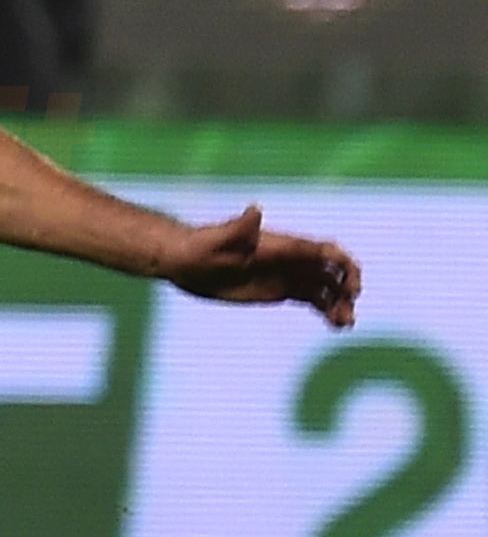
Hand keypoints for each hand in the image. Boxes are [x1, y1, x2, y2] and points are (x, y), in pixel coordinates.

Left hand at [158, 206, 361, 327]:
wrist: (185, 260)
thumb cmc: (199, 247)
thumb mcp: (217, 239)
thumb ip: (238, 228)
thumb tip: (254, 211)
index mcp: (281, 245)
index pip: (323, 251)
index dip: (343, 266)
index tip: (351, 289)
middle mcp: (290, 259)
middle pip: (331, 271)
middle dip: (346, 289)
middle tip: (347, 313)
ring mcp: (286, 275)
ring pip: (325, 288)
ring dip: (340, 303)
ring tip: (343, 324)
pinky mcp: (279, 290)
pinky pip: (312, 299)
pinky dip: (327, 310)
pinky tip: (335, 325)